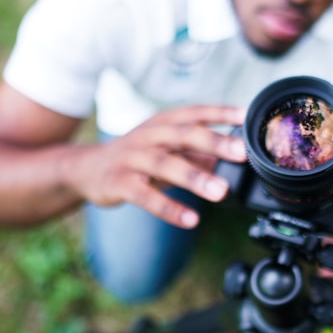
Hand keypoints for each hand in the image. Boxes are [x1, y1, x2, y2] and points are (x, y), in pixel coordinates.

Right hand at [66, 105, 246, 227]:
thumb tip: (234, 154)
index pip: (195, 113)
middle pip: (183, 135)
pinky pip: (145, 196)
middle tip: (241, 154)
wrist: (86, 168)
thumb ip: (198, 151)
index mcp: (163, 122)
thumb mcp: (168, 148)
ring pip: (165, 164)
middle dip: (214, 142)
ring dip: (195, 177)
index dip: (220, 113)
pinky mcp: (119, 182)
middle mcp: (148, 135)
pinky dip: (168, 208)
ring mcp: (132, 158)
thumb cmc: (137, 156)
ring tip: (221, 192)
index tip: (246, 116)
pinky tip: (190, 219)